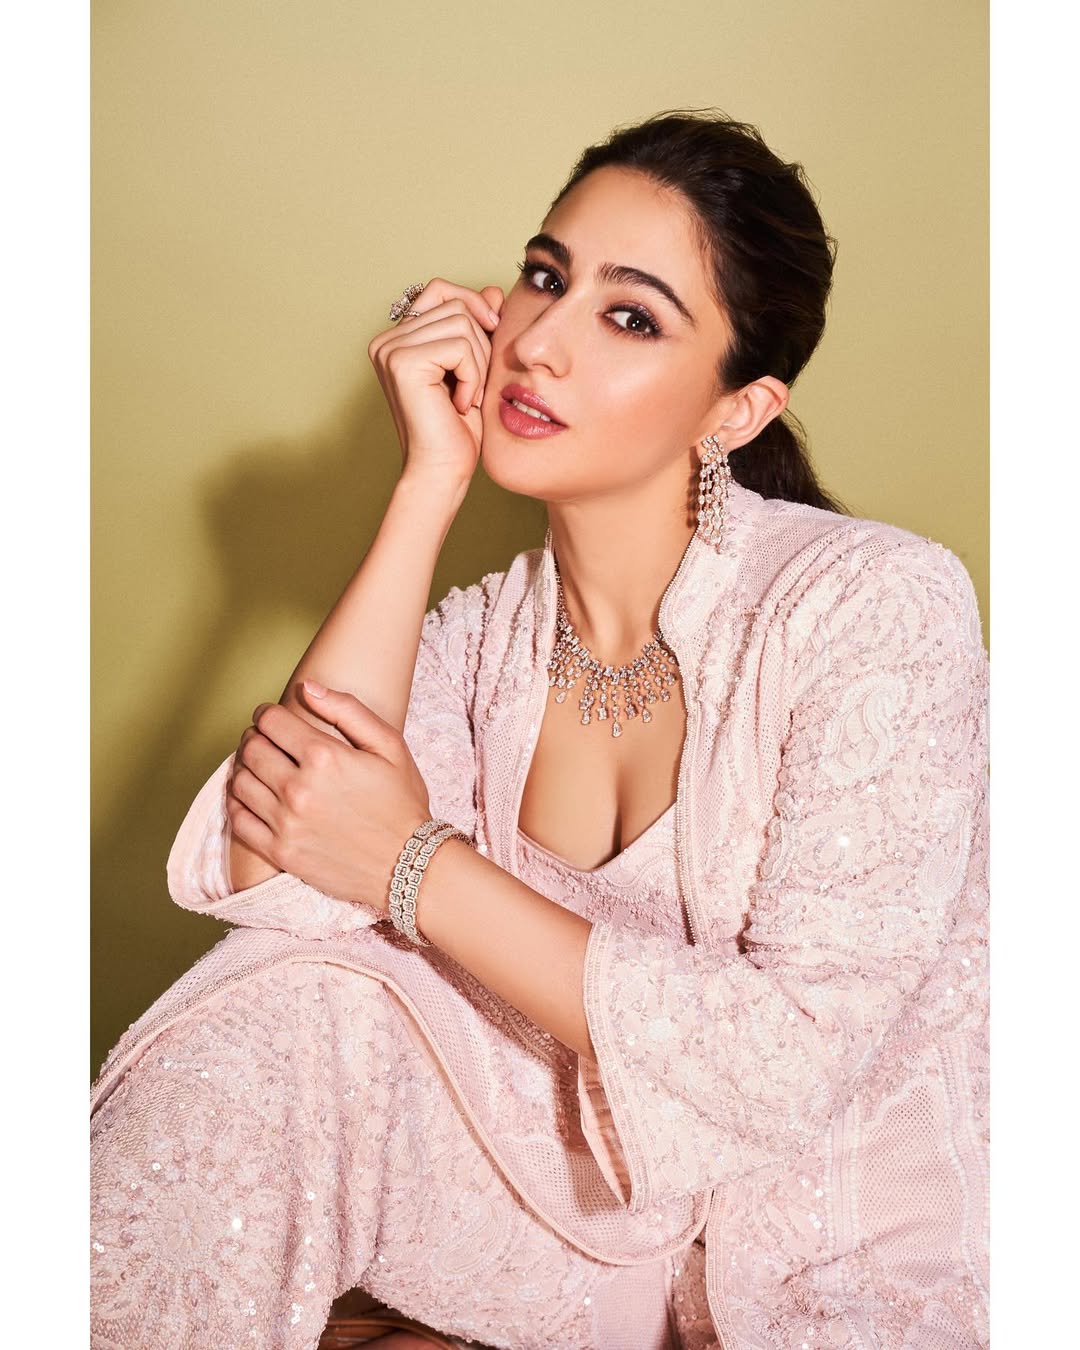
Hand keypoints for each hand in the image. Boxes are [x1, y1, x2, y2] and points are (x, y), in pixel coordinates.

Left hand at [225, 680, 433, 909]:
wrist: (409, 865)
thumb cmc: (402, 802)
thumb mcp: (389, 746)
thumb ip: (347, 710)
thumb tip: (307, 687)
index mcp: (324, 757)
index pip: (271, 721)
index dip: (267, 713)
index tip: (272, 717)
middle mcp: (299, 789)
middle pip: (251, 748)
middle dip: (255, 737)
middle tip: (267, 740)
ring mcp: (286, 823)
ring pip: (240, 781)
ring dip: (246, 768)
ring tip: (262, 768)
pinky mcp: (280, 852)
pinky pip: (238, 819)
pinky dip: (239, 802)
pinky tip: (254, 797)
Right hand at [368, 276, 504, 488]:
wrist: (444, 470)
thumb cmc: (458, 427)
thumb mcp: (475, 366)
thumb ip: (479, 326)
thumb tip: (493, 291)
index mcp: (397, 338)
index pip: (439, 290)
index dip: (472, 306)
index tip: (493, 335)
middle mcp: (386, 340)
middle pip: (455, 304)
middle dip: (480, 343)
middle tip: (475, 385)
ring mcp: (390, 349)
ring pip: (462, 322)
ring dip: (479, 363)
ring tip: (468, 397)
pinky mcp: (403, 362)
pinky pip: (460, 346)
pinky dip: (473, 376)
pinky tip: (461, 404)